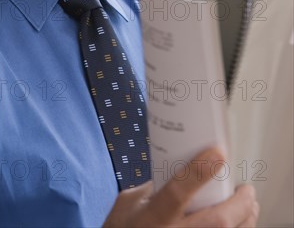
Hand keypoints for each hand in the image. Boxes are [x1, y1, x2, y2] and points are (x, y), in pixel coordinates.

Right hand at [103, 148, 258, 227]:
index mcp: (151, 218)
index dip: (199, 172)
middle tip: (246, 189)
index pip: (176, 193)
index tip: (218, 152)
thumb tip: (181, 166)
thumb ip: (154, 185)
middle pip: (217, 222)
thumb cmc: (125, 227)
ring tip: (248, 204)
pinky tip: (241, 222)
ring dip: (246, 219)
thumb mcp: (130, 203)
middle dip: (239, 203)